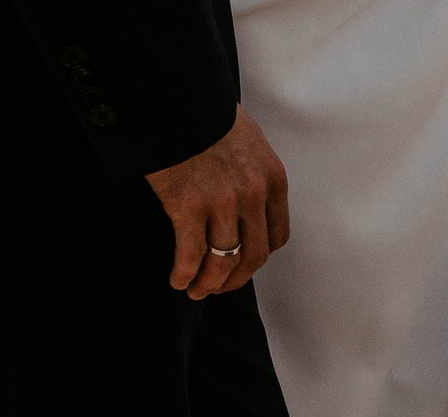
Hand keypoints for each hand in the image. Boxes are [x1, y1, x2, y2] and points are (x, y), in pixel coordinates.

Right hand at [143, 106, 290, 299]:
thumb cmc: (202, 112)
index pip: (276, 236)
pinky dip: (185, 273)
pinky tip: (177, 281)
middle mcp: (254, 195)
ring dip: (210, 283)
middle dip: (235, 279)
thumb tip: (243, 194)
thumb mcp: (246, 139)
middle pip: (253, 256)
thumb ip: (251, 170)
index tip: (243, 264)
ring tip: (196, 291)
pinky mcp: (187, 205)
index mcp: (272, 180)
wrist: (172, 93)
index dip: (259, 256)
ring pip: (223, 260)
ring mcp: (223, 202)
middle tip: (218, 288)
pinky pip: (191, 253)